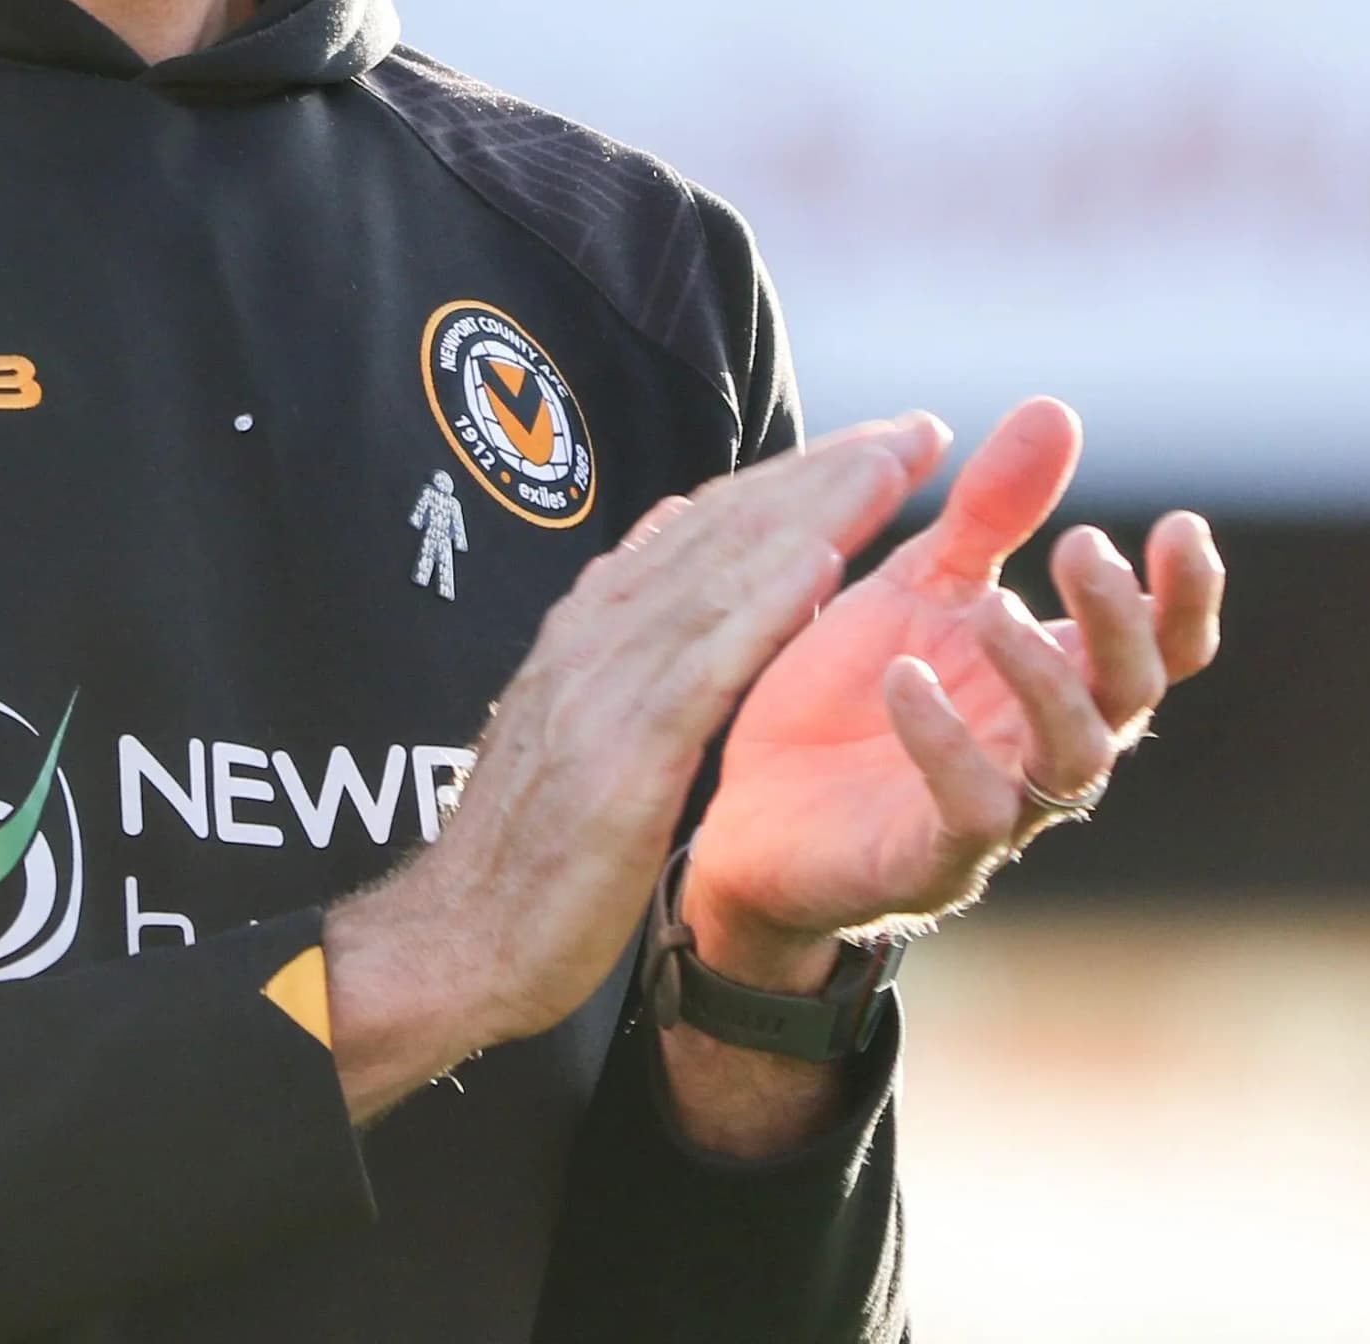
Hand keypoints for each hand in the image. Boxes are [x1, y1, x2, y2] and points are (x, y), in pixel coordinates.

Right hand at [317, 416, 950, 1120]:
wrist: (456, 940)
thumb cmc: (523, 849)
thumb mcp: (571, 725)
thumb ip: (619, 641)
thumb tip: (660, 542)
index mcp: (589, 632)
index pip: (704, 530)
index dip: (793, 480)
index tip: (871, 447)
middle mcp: (596, 638)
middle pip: (725, 531)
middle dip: (824, 473)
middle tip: (913, 430)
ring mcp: (606, 691)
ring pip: (724, 574)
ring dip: (815, 510)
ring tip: (891, 463)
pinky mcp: (625, 756)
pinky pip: (707, 663)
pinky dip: (765, 602)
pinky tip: (824, 562)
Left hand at [682, 397, 1224, 990]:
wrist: (749, 806)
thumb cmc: (850, 693)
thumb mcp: (921, 584)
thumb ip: (991, 512)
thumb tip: (1057, 410)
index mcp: (1057, 676)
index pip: (1160, 645)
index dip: (1185, 593)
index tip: (1179, 525)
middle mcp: (1047, 746)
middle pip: (1131, 693)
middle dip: (1117, 620)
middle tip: (1079, 546)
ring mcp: (1002, 810)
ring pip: (1072, 756)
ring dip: (1043, 677)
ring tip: (993, 609)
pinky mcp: (934, 856)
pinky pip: (969, 807)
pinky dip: (946, 741)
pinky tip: (905, 676)